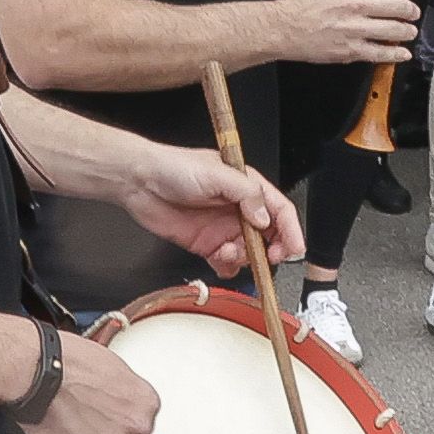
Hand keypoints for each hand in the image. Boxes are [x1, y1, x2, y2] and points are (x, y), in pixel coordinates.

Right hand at [21, 319, 166, 433]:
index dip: (121, 422)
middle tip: (88, 429)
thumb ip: (121, 390)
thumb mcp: (109, 365)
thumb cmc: (65, 361)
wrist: (38, 371)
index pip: (144, 423)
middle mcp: (137, 426)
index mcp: (145, 400)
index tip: (108, 419)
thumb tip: (115, 399)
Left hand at [114, 136, 305, 281]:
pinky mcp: (206, 243)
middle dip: (271, 250)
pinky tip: (219, 260)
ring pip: (248, 252)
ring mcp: (223, 228)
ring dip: (243, 258)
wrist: (139, 182)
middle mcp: (238, 209)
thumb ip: (245, 194)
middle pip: (268, 235)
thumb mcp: (216, 173)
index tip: (294, 248)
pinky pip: (225, 262)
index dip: (291, 229)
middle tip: (266, 257)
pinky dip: (227, 267)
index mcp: (246, 187)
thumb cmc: (174, 167)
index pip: (278, 210)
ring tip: (226, 251)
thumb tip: (263, 217)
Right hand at [276, 0, 423, 63]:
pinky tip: (402, 53)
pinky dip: (397, 54)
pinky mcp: (351, 50)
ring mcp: (355, 29)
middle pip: (399, 5)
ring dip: (408, 31)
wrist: (283, 28)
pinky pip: (382, 53)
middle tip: (413, 12)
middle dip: (411, 10)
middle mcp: (356, 4)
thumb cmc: (304, 3)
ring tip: (409, 31)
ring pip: (396, 30)